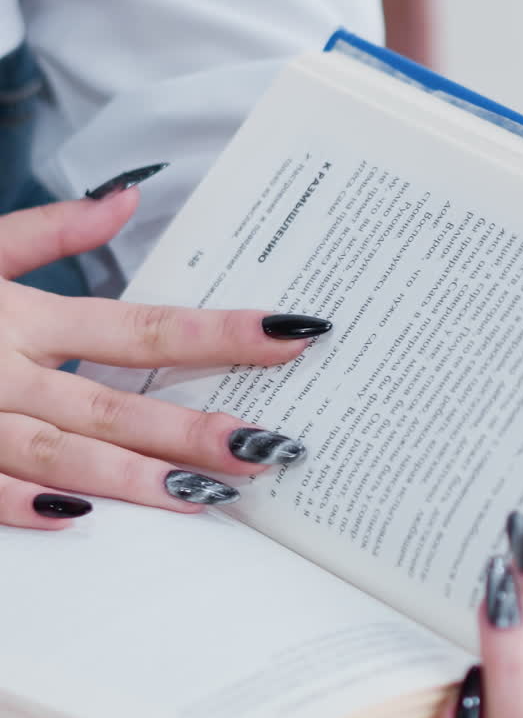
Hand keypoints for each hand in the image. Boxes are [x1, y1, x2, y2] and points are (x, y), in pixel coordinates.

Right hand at [0, 187, 328, 527]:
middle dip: (196, 427)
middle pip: (115, 402)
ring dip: (133, 477)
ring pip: (57, 452)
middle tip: (275, 447)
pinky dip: (15, 503)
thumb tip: (128, 196)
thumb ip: (46, 231)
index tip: (299, 335)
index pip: (143, 327)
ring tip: (210, 497)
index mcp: (20, 314)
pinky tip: (75, 521)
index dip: (224, 333)